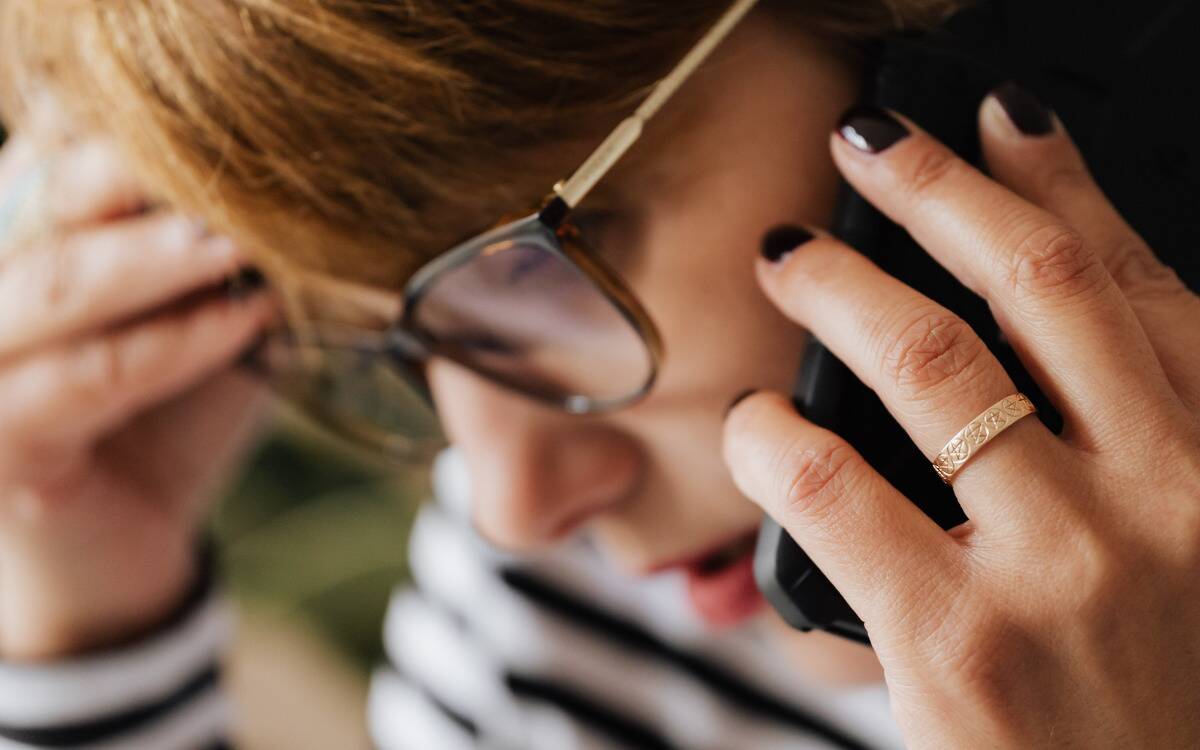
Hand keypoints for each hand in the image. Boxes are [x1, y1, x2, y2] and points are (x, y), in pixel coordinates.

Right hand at [0, 125, 274, 658]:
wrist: (126, 545)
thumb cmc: (164, 415)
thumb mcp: (196, 316)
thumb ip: (213, 255)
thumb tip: (291, 185)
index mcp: (18, 237)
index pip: (57, 151)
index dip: (133, 131)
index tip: (238, 119)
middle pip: (43, 198)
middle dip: (141, 175)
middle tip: (242, 159)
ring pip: (54, 283)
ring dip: (156, 257)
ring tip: (242, 238)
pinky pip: (88, 376)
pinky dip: (173, 343)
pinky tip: (246, 319)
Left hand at [724, 88, 1199, 747]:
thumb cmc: (1157, 699)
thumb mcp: (1181, 554)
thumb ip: (1122, 445)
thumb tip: (1016, 334)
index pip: (1129, 281)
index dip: (1053, 180)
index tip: (992, 122)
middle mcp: (1163, 496)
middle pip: (1029, 281)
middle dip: (932, 188)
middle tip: (862, 150)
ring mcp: (1062, 564)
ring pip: (924, 357)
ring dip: (835, 283)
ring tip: (786, 256)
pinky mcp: (958, 638)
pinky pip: (830, 481)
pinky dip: (772, 433)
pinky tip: (758, 427)